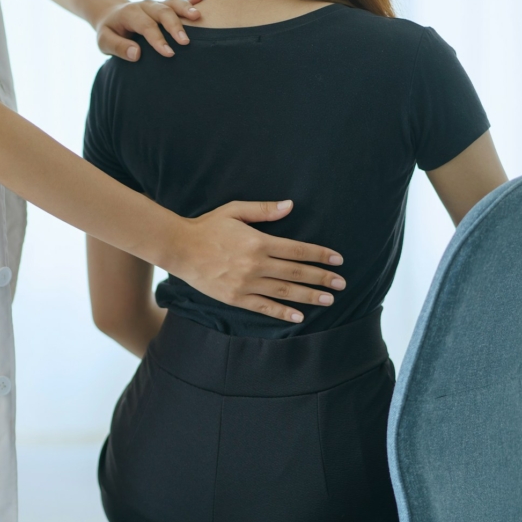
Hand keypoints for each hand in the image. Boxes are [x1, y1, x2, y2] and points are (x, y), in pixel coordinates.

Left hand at [94, 0, 204, 61]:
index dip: (158, 39)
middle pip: (162, 12)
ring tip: (199, 16)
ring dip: (186, 8)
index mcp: (130, 13)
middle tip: (186, 42)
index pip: (146, 25)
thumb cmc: (109, 32)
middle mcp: (145, 5)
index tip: (169, 53)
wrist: (111, 15)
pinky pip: (178, 0)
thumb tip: (137, 54)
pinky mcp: (164, 5)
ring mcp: (156, 4)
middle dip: (175, 26)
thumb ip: (118, 47)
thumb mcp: (104, 41)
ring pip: (172, 3)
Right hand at [166, 201, 346, 323]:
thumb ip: (264, 210)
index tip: (338, 260)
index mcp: (258, 241)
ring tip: (328, 299)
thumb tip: (290, 205)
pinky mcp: (236, 297)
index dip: (320, 255)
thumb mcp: (235, 210)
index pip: (297, 250)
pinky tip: (298, 316)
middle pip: (296, 272)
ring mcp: (246, 283)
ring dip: (308, 295)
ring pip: (284, 291)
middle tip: (342, 283)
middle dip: (321, 277)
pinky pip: (264, 307)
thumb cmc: (207, 226)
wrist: (179, 248)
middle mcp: (255, 264)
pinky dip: (282, 313)